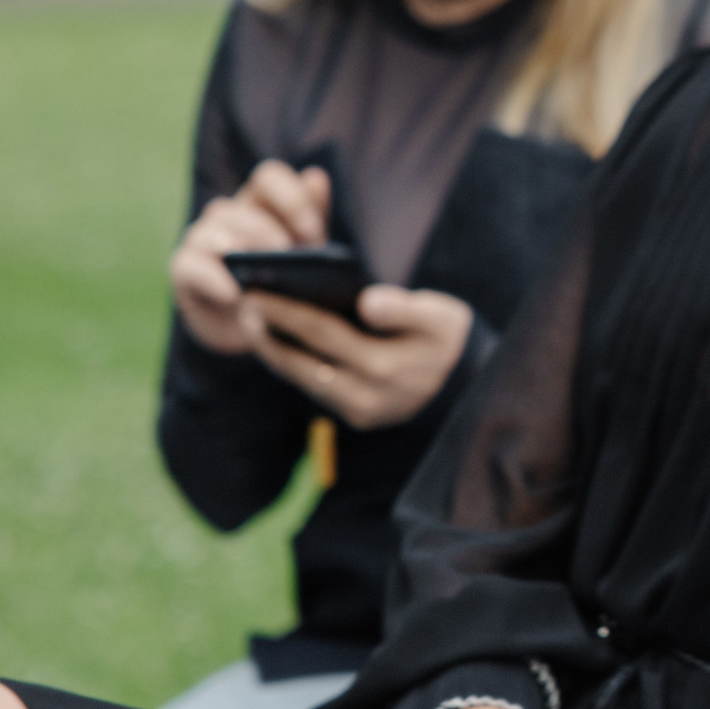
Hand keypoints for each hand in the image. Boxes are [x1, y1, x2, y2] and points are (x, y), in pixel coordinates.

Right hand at [168, 160, 330, 352]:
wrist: (256, 326)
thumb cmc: (284, 281)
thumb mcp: (304, 255)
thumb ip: (310, 218)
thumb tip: (315, 176)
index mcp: (262, 203)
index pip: (269, 178)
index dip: (292, 199)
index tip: (312, 234)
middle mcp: (229, 215)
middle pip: (240, 207)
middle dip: (268, 231)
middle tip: (289, 256)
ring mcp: (202, 239)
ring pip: (214, 230)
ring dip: (240, 247)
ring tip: (262, 269)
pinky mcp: (185, 270)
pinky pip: (191, 266)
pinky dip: (212, 278)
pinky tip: (234, 294)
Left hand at [241, 284, 472, 429]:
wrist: (467, 387)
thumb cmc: (447, 340)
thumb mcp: (442, 317)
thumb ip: (406, 308)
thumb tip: (367, 302)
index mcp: (383, 367)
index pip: (322, 333)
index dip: (285, 311)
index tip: (254, 292)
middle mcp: (364, 396)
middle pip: (301, 360)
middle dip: (267, 331)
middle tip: (242, 303)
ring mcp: (356, 411)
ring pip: (302, 377)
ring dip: (273, 350)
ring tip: (251, 321)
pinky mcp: (354, 417)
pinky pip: (313, 387)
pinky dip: (292, 363)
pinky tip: (277, 341)